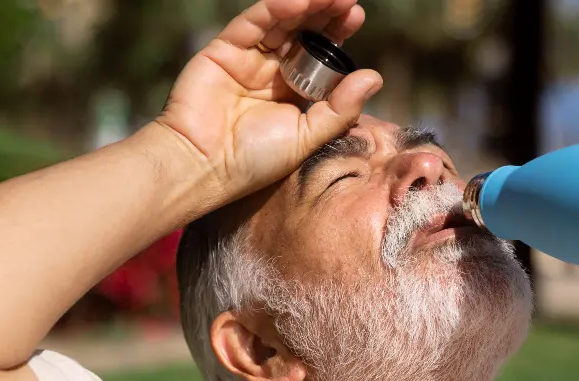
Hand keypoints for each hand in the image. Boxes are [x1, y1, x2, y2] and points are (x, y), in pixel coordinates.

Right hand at [156, 0, 382, 203]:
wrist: (204, 166)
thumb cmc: (254, 160)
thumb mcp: (307, 136)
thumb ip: (340, 108)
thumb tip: (374, 77)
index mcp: (292, 92)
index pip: (319, 55)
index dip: (336, 34)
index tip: (355, 16)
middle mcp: (271, 71)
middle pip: (302, 32)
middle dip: (325, 14)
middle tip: (348, 0)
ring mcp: (247, 58)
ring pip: (280, 22)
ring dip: (306, 6)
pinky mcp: (223, 50)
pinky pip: (252, 23)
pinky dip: (275, 8)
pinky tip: (299, 1)